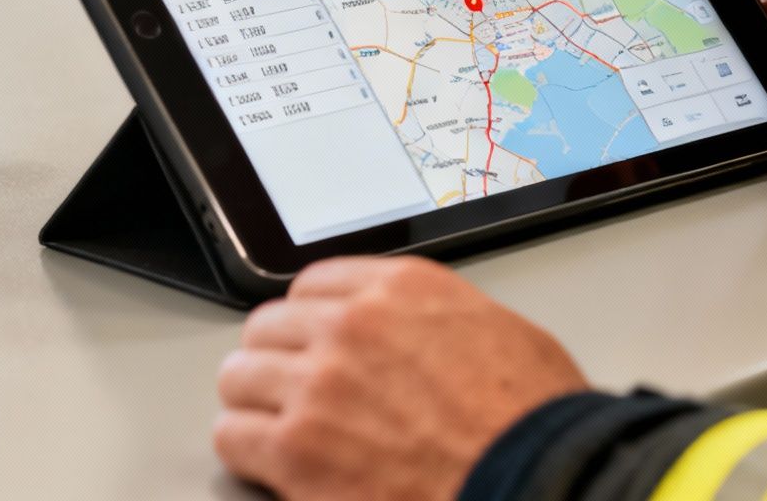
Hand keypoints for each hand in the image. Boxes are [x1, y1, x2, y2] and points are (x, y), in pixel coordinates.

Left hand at [214, 257, 589, 500]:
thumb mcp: (498, 331)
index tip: (310, 340)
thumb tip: (414, 335)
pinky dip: (247, 450)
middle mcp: (353, 326)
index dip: (310, 319)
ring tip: (274, 426)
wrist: (534, 480)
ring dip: (255, 402)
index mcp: (402, 288)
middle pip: (269, 326)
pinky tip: (270, 462)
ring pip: (239, 377)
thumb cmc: (533, 421)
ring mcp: (319, 386)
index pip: (314, 284)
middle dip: (278, 359)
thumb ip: (435, 320)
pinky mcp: (297, 450)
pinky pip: (232, 435)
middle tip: (291, 388)